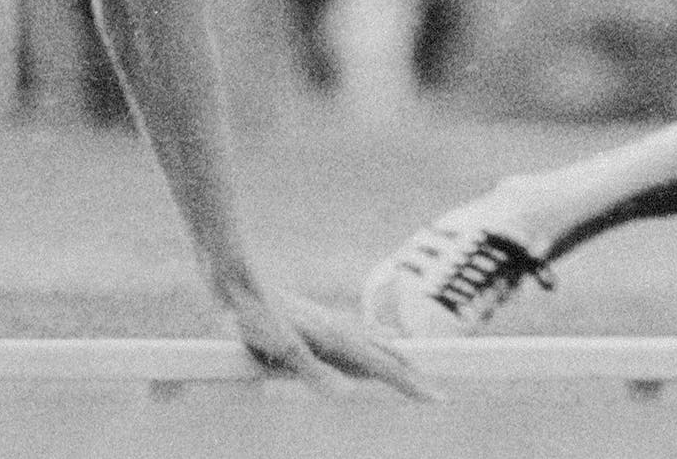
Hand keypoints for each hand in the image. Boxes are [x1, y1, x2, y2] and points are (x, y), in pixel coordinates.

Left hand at [226, 287, 440, 401]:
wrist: (236, 278)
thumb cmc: (255, 316)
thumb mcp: (280, 347)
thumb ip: (313, 371)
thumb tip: (348, 393)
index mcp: (337, 339)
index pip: (384, 367)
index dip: (411, 385)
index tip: (440, 398)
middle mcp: (338, 328)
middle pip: (384, 353)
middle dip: (409, 373)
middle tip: (434, 391)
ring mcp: (327, 320)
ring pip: (371, 340)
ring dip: (392, 355)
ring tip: (412, 364)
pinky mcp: (313, 316)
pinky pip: (354, 330)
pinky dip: (373, 338)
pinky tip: (371, 336)